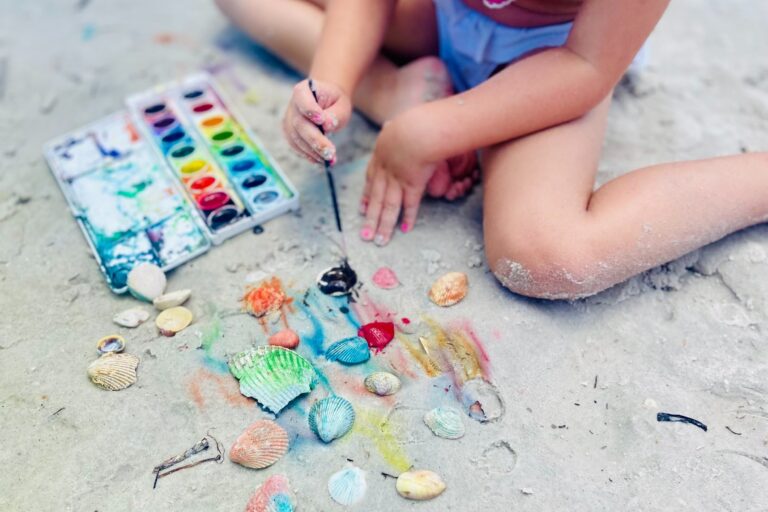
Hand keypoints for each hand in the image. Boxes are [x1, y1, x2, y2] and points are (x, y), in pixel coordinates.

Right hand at [281, 78, 351, 163]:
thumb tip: (327, 125)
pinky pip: (296, 146)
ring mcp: (289, 120)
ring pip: (296, 138)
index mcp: (304, 90)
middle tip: (330, 153)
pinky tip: (320, 160)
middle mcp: (293, 105)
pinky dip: (308, 155)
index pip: (302, 98)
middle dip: (315, 140)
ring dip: (313, 151)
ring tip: (330, 159)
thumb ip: (335, 113)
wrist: (326, 103)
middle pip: (300, 124)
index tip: (322, 120)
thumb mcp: (341, 104)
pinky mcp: (290, 134)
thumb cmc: (334, 102)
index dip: (310, 109)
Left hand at [359, 118, 437, 245]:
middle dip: (369, 218)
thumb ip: (393, 129)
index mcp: (380, 157)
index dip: (365, 196)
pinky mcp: (412, 185)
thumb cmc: (410, 124)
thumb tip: (391, 125)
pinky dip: (407, 217)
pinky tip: (404, 230)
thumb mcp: (395, 125)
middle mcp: (385, 172)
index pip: (370, 180)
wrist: (417, 131)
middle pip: (375, 198)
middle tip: (364, 234)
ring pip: (388, 206)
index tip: (361, 208)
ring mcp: (397, 180)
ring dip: (383, 225)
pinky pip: (410, 204)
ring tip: (378, 240)